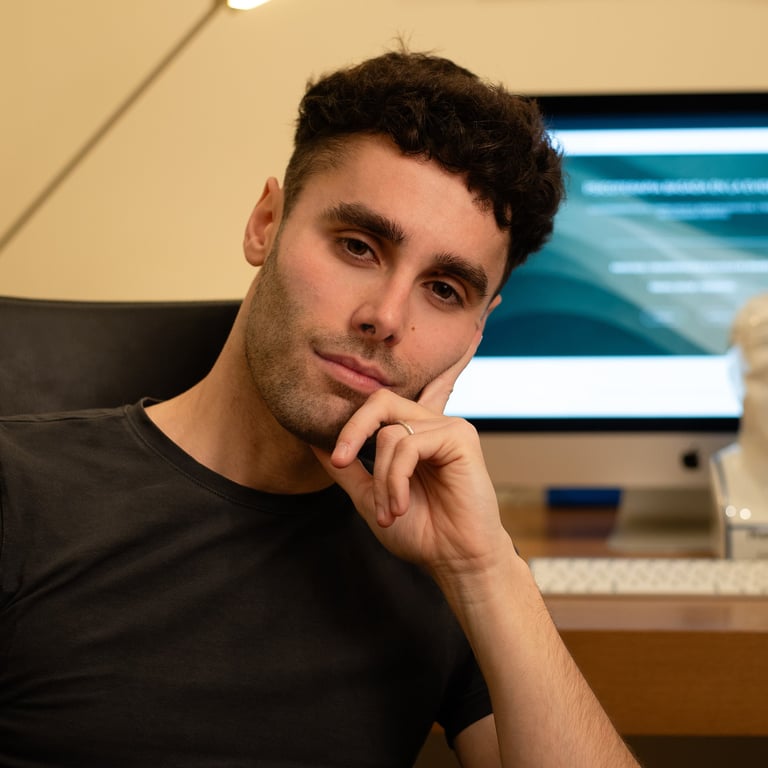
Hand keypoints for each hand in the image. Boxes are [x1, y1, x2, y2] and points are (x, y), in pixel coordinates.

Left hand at [312, 331, 505, 576]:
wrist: (452, 560)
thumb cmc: (419, 531)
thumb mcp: (370, 497)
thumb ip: (347, 468)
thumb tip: (314, 442)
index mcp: (415, 433)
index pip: (416, 387)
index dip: (431, 358)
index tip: (454, 335)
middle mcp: (431, 423)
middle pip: (379, 401)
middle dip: (351, 431)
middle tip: (340, 462)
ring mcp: (447, 426)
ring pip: (388, 433)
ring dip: (380, 478)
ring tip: (390, 510)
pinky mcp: (460, 436)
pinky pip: (406, 445)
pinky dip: (396, 479)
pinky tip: (403, 504)